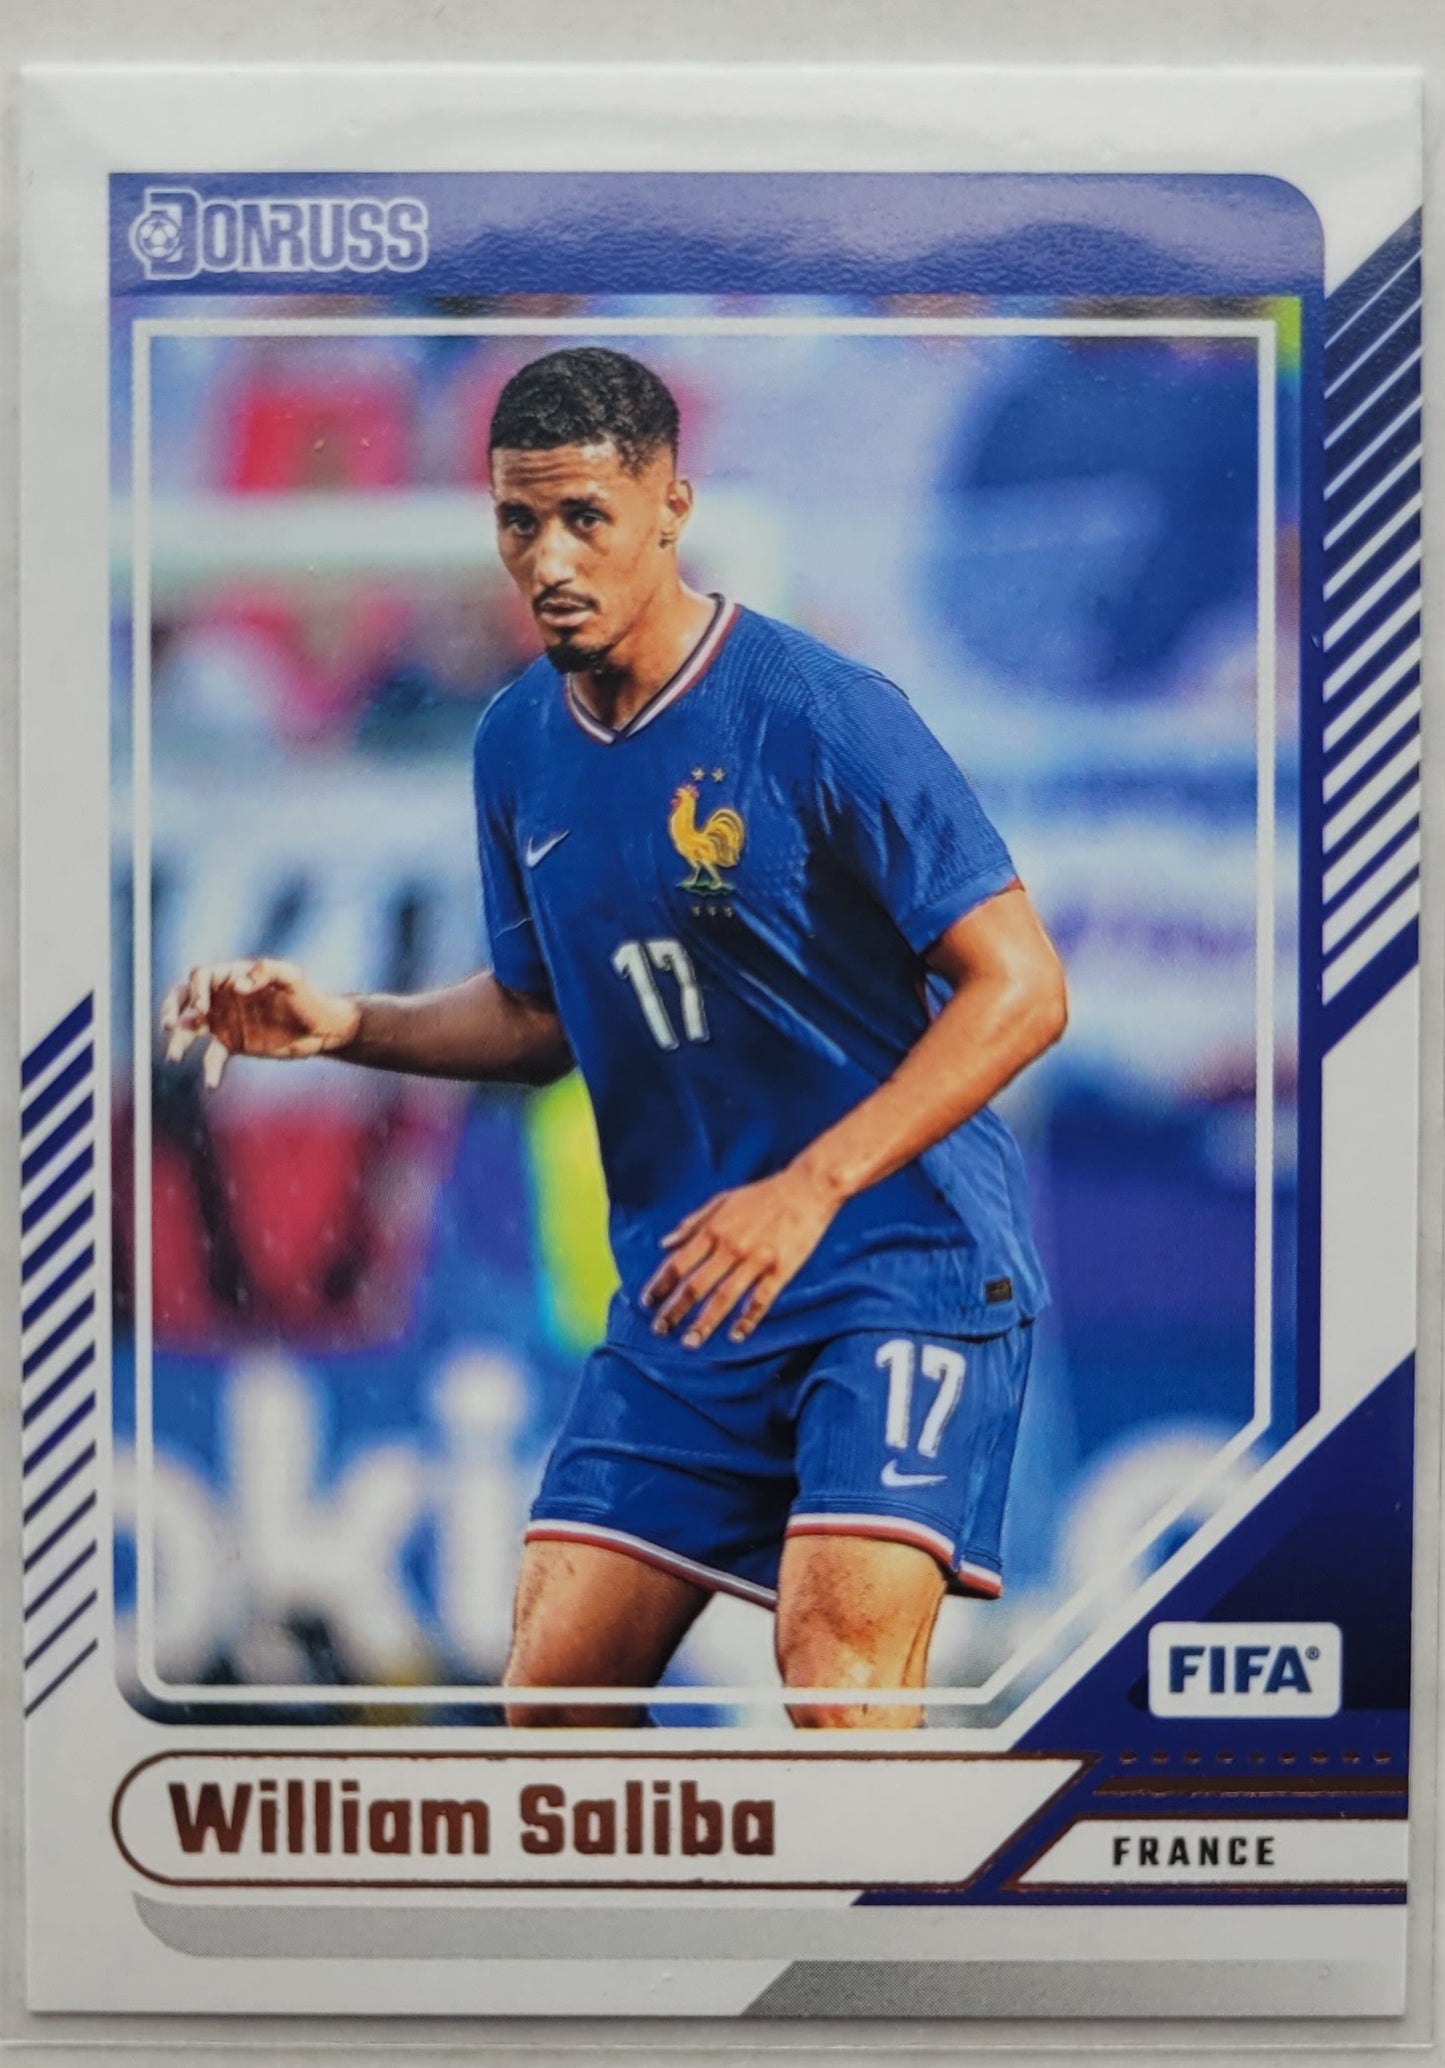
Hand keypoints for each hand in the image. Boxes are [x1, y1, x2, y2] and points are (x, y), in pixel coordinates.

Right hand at [159, 958, 361, 1089]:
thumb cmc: (311, 998)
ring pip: (190, 1027)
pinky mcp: (233, 1043)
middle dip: (171, 1008)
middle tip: (168, 1024)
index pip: (202, 976)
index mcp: (235, 975)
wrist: (323, 1029)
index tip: (202, 1009)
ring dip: (179, 1040)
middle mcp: (224, 996)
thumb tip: (237, 985)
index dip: (196, 990)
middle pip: (185, 997)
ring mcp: (226, 1020)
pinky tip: (211, 1083)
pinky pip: (212, 1056)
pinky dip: (209, 1068)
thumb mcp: (293, 979)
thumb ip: (267, 971)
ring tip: (174, 1057)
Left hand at [642, 1163, 844, 1348]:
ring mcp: (756, 1259)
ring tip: (689, 1343)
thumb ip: (693, 1224)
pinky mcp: (781, 1269)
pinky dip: (747, 1319)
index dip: (660, 1284)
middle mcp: (731, 1246)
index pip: (679, 1262)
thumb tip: (664, 1244)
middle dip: (674, 1310)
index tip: (646, 1303)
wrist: (808, 1188)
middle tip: (659, 1330)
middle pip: (696, 1284)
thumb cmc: (763, 1195)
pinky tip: (735, 1336)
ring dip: (704, 1322)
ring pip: (724, 1297)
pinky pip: (761, 1299)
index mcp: (714, 1229)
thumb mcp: (723, 1201)